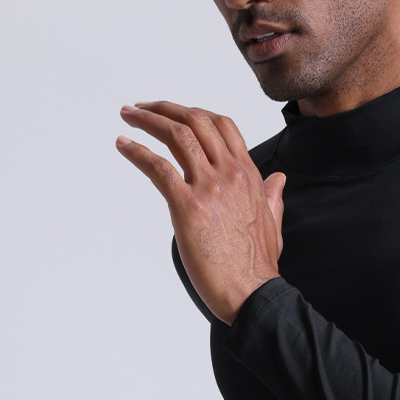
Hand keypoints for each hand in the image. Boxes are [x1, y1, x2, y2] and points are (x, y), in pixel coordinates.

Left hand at [117, 101, 285, 323]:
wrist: (252, 292)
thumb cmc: (257, 266)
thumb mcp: (272, 222)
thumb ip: (271, 197)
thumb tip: (277, 181)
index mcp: (248, 175)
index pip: (222, 126)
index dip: (194, 112)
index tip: (174, 112)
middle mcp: (229, 173)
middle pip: (196, 120)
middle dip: (165, 108)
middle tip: (142, 107)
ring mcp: (209, 187)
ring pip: (177, 134)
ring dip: (147, 120)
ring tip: (128, 117)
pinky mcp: (188, 206)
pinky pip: (158, 167)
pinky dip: (136, 151)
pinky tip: (123, 146)